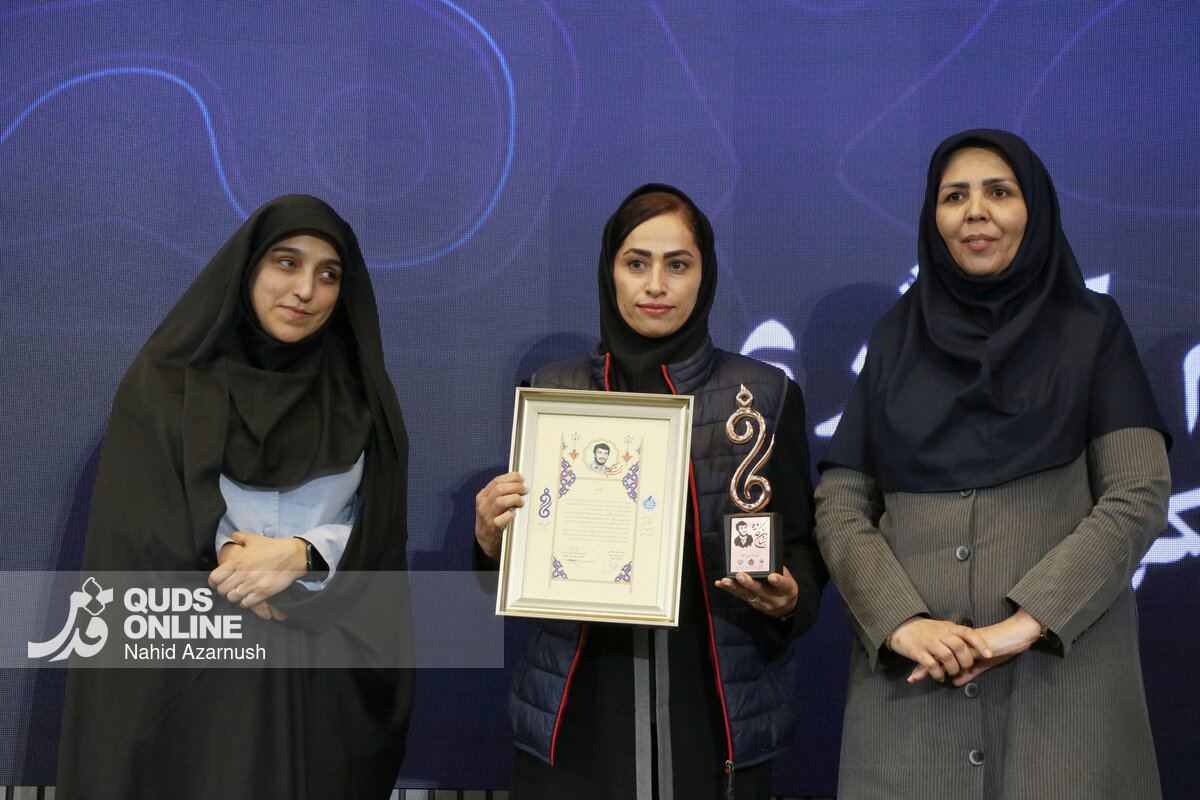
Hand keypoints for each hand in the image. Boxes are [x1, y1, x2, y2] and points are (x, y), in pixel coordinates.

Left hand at [208, 532, 306, 611]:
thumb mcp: (254, 539)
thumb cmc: (273, 548)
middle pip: (222, 590)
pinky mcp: (263, 593)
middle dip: (223, 589)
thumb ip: (238, 536)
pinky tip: (248, 596)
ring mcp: (253, 585)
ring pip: (232, 598)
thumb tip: (230, 536)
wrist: (292, 556)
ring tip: (239, 591)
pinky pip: (245, 604)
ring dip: (234, 596)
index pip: (215, 577)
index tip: (217, 581)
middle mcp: (244, 574)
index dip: (213, 581)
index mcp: (238, 561)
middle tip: (229, 586)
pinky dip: (245, 602)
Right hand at [475, 471, 527, 560]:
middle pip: (500, 488)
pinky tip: (514, 514)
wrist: (485, 539)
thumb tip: (517, 481)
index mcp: (482, 496)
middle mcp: (484, 505)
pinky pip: (503, 518)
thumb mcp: (490, 503)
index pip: (497, 481)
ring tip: (521, 502)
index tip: (521, 478)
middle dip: (516, 486)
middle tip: (525, 490)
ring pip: (501, 501)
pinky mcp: (493, 527)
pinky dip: (511, 514)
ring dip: (515, 499)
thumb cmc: (491, 518)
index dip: (511, 477)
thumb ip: (499, 493)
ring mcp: (488, 516)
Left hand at [715, 567, 799, 617]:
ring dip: (734, 588)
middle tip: (740, 575)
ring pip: (747, 595)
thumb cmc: (786, 588)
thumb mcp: (788, 579)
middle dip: (749, 584)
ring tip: (725, 581)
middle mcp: (774, 599)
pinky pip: (741, 597)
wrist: (786, 609)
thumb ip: (778, 570)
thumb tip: (761, 558)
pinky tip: (721, 584)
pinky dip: (730, 590)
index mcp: (787, 590)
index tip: (772, 576)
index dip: (778, 581)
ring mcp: (763, 604)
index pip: (784, 585)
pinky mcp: (753, 604)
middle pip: (761, 591)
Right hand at [889, 617, 991, 682]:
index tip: (989, 654)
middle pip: (959, 646)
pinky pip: (931, 665)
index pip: (967, 632)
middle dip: (966, 660)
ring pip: (946, 656)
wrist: (901, 626)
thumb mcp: (942, 627)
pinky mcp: (917, 652)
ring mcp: (928, 642)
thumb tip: (974, 642)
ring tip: (952, 674)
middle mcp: (939, 633)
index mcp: (947, 627)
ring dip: (952, 668)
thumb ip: (956, 634)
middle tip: (965, 668)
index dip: (980, 643)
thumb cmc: (924, 630)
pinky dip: (938, 673)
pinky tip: (940, 677)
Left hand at [910, 609, 1042, 685]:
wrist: (1017, 634)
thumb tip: (955, 682)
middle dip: (923, 666)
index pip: (940, 655)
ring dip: (930, 666)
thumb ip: (970, 671)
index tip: (915, 674)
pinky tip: (938, 671)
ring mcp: (965, 643)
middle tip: (912, 678)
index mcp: (960, 645)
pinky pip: (956, 656)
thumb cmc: (1003, 646)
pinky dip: (946, 664)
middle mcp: (959, 642)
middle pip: (936, 654)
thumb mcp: (984, 662)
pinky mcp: (973, 646)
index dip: (928, 664)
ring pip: (942, 654)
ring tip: (918, 677)